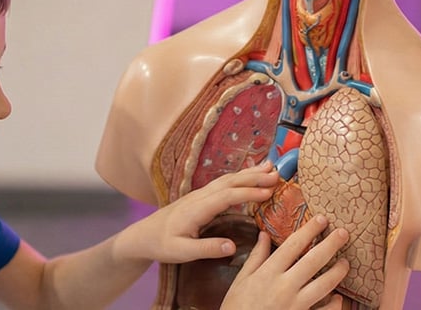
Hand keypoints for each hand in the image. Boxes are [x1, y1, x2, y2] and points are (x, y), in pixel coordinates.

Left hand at [115, 161, 279, 263]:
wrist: (142, 235)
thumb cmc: (161, 244)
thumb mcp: (182, 252)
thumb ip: (206, 249)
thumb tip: (232, 247)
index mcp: (196, 209)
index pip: (227, 196)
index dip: (248, 193)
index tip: (269, 192)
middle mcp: (199, 197)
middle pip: (230, 182)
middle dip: (254, 176)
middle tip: (278, 174)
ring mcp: (200, 194)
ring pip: (227, 179)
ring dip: (249, 173)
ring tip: (271, 167)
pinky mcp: (200, 197)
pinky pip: (224, 183)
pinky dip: (241, 177)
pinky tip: (251, 174)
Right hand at [221, 215, 350, 309]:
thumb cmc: (236, 307)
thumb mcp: (241, 280)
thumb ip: (256, 257)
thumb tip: (263, 234)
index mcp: (268, 273)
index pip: (293, 245)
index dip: (309, 230)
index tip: (321, 219)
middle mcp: (284, 286)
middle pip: (314, 260)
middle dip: (331, 244)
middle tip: (344, 232)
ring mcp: (295, 305)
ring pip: (324, 285)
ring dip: (338, 272)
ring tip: (346, 263)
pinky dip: (334, 304)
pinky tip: (338, 298)